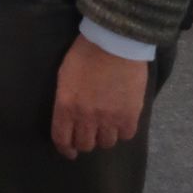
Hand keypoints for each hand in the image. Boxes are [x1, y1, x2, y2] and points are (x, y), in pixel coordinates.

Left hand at [50, 35, 147, 159]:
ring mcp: (109, 118)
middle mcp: (86, 117)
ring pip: (106, 143)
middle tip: (90, 133)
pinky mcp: (130, 115)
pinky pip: (126, 135)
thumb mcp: (65, 76)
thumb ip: (66, 100)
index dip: (66, 149)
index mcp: (66, 107)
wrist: (115, 41)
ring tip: (108, 125)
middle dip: (86, 140)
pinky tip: (122, 120)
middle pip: (85, 144)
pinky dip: (123, 130)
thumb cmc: (86, 53)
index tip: (70, 151)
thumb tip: (68, 116)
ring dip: (105, 136)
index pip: (62, 139)